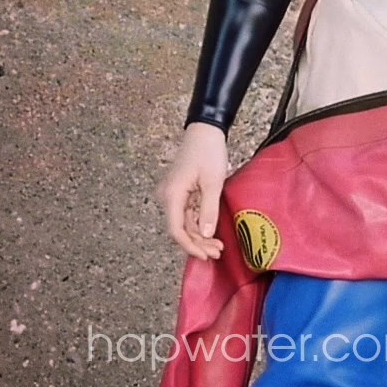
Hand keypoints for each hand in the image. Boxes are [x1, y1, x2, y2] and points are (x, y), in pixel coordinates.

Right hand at [160, 122, 227, 260]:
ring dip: (200, 235)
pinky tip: (211, 232)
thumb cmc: (209, 152)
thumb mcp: (213, 182)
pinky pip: (187, 213)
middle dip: (198, 243)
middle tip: (218, 253)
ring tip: (218, 247)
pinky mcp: (180, 193)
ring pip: (184, 223)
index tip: (206, 256)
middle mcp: (167, 198)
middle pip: (180, 229)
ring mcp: (172, 196)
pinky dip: (199, 223)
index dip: (190, 246)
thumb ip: (208, 209)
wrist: (204, 131)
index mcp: (172, 196)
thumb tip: (206, 234)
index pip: (176, 230)